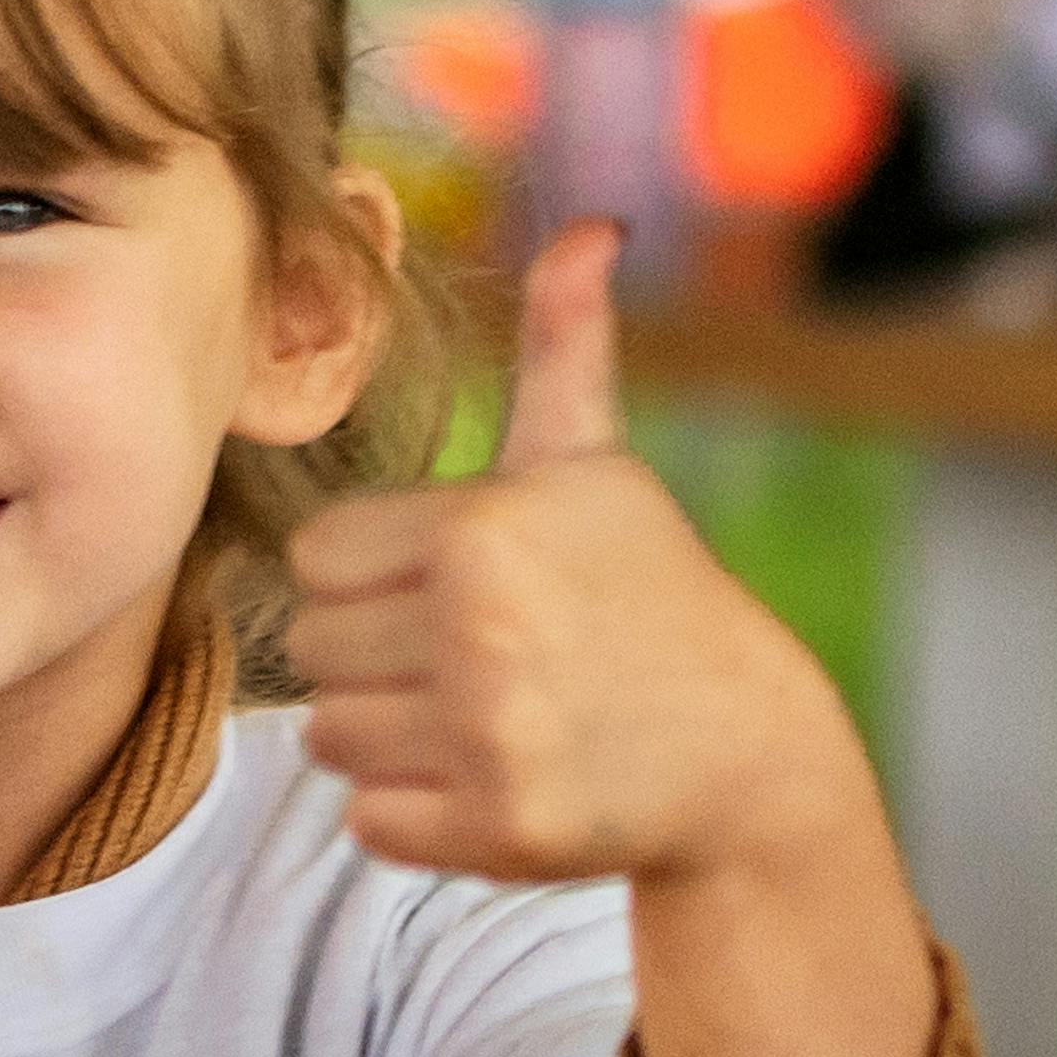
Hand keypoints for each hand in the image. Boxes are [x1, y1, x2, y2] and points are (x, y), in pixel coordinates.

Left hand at [286, 222, 866, 885]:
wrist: (745, 754)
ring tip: (480, 716)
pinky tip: (489, 780)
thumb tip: (591, 226)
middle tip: (470, 657)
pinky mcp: (495, 829)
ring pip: (327, 737)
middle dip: (374, 654)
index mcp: (484, 529)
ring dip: (387, 735)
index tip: (446, 585)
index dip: (370, 573)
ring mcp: (489, 737)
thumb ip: (564, 344)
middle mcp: (481, 630)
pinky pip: (365, 821)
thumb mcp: (598, 465)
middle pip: (312, 648)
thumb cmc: (650, 593)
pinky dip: (412, 814)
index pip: (316, 557)